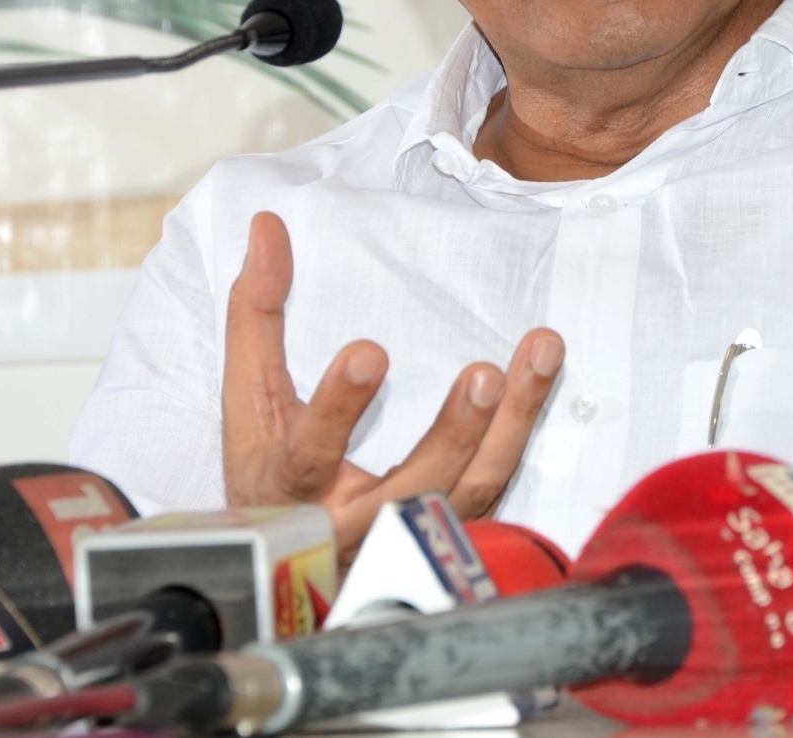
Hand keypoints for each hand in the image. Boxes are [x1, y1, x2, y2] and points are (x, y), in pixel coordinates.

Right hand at [221, 210, 564, 562]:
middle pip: (411, 491)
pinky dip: (522, 431)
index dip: (339, 409)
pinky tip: (543, 377)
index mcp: (293, 489)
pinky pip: (497, 485)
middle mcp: (355, 524)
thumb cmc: (272, 473)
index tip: (369, 353)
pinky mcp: (452, 532)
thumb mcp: (250, 400)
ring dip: (511, 425)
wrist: (297, 566)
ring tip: (539, 353)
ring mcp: (410, 536)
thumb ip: (257, 315)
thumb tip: (268, 226)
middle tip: (484, 375)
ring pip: (471, 491)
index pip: (311, 454)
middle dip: (452, 436)